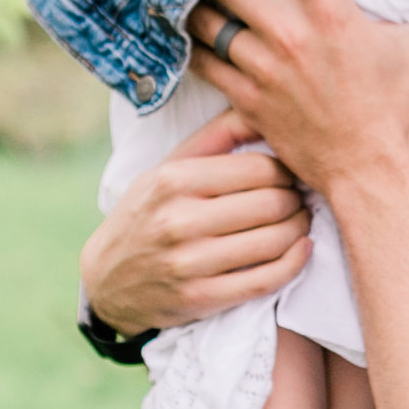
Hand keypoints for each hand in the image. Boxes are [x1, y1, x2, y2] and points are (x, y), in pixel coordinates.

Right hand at [81, 114, 309, 332]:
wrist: (107, 280)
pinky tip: (301, 250)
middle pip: (271, 203)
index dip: (285, 169)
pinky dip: (293, 263)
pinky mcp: (200, 299)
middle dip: (297, 199)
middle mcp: (178, 220)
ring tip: (300, 221)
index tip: (290, 173)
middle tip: (300, 198)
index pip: (258, 168)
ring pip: (273, 241)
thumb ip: (216, 137)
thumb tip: (262, 109)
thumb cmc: (147, 213)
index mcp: (173, 180)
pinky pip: (265, 280)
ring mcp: (189, 263)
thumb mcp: (168, 167)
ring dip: (300, 229)